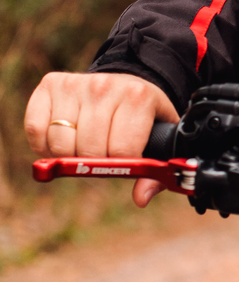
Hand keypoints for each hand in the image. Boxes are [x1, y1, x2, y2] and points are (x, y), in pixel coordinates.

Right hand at [25, 71, 178, 207]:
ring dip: (68, 156)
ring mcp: (75, 84)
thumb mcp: (159, 139)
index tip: (121, 160)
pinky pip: (36, 129)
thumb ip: (154, 172)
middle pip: (88, 150)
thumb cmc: (142, 116)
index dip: (119, 165)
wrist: (126, 83)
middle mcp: (105, 86)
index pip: (121, 151)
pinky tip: (61, 140)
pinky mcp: (50, 84)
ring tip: (83, 146)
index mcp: (138, 97)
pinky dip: (43, 145)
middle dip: (94, 162)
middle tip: (102, 152)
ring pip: (60, 144)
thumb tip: (141, 199)